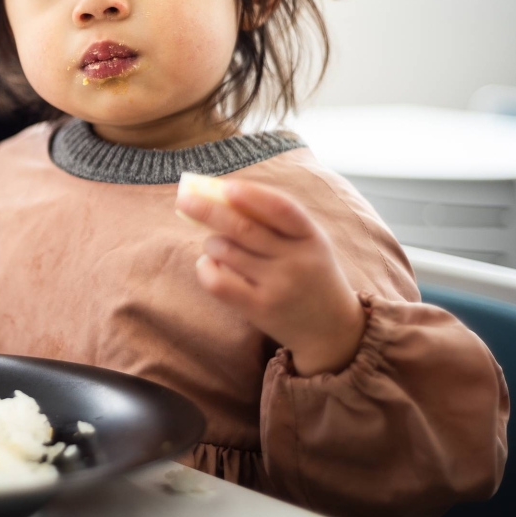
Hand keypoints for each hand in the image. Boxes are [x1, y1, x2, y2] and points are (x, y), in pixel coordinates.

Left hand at [176, 174, 366, 376]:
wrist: (331, 330)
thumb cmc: (310, 274)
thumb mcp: (308, 244)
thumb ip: (276, 222)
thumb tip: (221, 197)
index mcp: (312, 237)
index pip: (282, 208)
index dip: (252, 195)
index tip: (225, 186)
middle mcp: (297, 261)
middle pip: (244, 228)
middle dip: (209, 210)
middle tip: (184, 198)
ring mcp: (278, 287)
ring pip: (227, 251)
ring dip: (211, 242)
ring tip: (215, 244)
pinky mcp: (259, 309)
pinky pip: (218, 282)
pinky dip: (205, 267)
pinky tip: (207, 263)